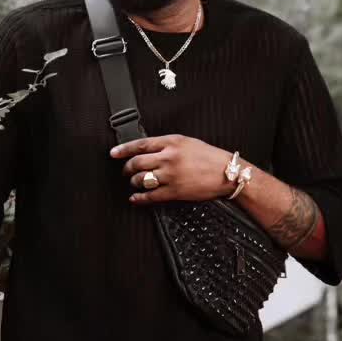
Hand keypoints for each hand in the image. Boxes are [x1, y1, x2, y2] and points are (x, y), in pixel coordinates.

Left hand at [110, 134, 231, 202]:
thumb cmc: (210, 157)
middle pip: (137, 163)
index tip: (114, 153)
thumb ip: (168, 145)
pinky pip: (150, 196)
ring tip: (134, 183)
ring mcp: (171, 175)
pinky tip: (136, 198)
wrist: (227, 173)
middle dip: (126, 168)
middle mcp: (169, 158)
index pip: (140, 144)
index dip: (123, 149)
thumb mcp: (188, 142)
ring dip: (133, 182)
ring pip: (141, 179)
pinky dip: (139, 198)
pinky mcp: (175, 191)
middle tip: (125, 171)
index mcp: (172, 142)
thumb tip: (148, 150)